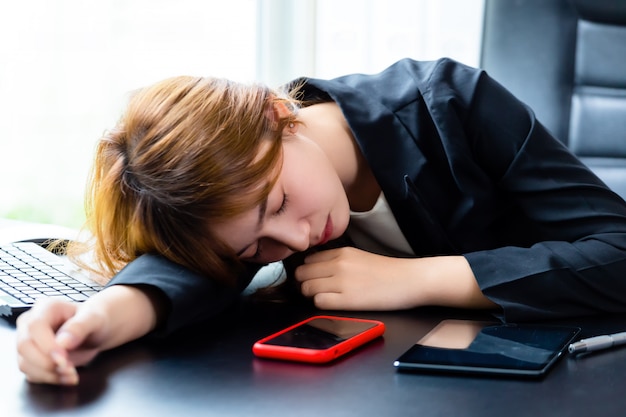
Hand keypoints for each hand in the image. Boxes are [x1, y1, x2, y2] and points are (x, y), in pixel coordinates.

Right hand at [16, 298, 108, 385]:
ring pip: (25, 363)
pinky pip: (31, 373)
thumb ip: (79, 327)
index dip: (46, 345)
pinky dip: (49, 379)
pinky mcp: (30, 358)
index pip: (35, 326)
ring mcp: (28, 341)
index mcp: (46, 308)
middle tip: (70, 369)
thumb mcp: (95, 319)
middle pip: (24, 346)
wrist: (97, 330)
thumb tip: (62, 342)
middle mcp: (31, 323)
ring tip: (71, 374)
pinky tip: (66, 377)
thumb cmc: (95, 320)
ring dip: (48, 374)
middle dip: (47, 363)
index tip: (63, 359)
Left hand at [295, 247, 424, 310]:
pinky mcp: (347, 300)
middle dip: (304, 283)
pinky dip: (321, 304)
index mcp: (341, 252)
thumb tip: (317, 268)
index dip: (307, 271)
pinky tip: (333, 303)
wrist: (410, 280)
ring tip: (324, 297)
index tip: (312, 278)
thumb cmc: (388, 272)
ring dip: (311, 295)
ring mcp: (342, 282)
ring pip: (307, 288)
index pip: (308, 260)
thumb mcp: (359, 256)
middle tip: (315, 290)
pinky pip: (319, 302)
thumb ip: (338, 259)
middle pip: (302, 274)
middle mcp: (338, 264)